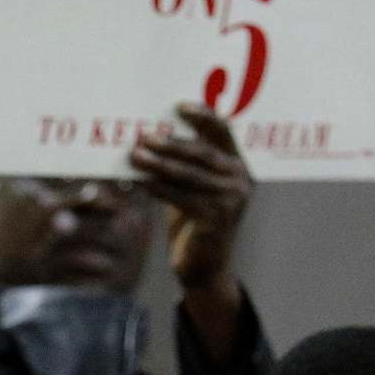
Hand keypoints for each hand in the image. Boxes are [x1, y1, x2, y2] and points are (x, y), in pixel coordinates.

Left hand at [129, 102, 249, 293]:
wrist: (203, 268)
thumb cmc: (192, 222)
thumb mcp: (190, 187)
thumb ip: (182, 163)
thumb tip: (148, 136)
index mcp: (237, 165)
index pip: (223, 131)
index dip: (203, 116)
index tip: (178, 106)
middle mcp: (240, 180)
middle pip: (202, 153)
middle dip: (171, 143)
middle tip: (143, 136)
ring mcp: (231, 201)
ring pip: (189, 175)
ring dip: (158, 164)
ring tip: (134, 156)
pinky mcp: (217, 220)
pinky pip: (182, 197)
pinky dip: (158, 188)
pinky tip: (140, 182)